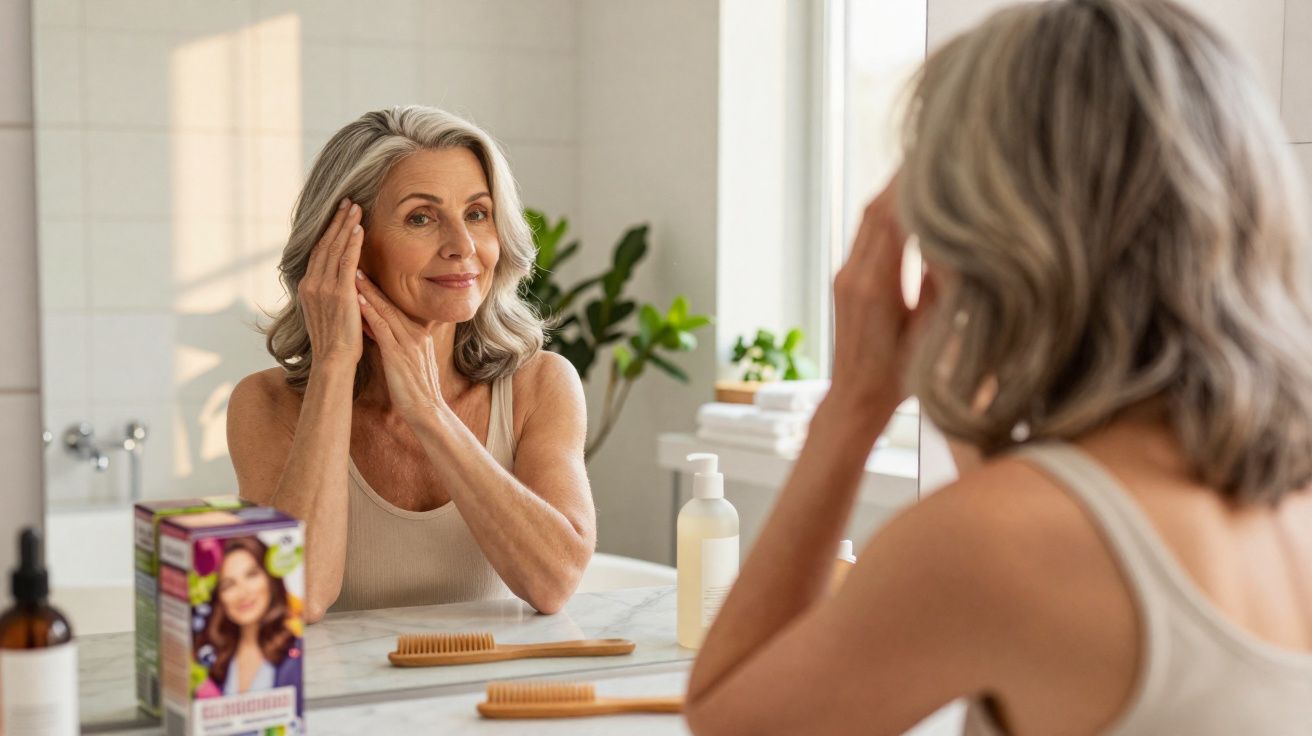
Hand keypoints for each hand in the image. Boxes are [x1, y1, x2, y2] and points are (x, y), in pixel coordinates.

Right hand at [298, 199, 365, 367]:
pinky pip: (345, 261)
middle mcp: (311, 284)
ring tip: (355, 207)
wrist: (333, 360)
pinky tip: (358, 228)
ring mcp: (323, 288)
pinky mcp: (339, 293)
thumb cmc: (336, 341)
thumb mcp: (327, 313)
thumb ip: (331, 294)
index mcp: (308, 287)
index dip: (328, 232)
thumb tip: (342, 282)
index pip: (318, 252)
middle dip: (336, 221)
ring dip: (345, 225)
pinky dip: (351, 243)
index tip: (337, 215)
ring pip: (334, 248)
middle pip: (324, 244)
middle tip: (347, 201)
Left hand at [355, 273, 445, 420]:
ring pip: (386, 311)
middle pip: (391, 304)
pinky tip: (357, 301)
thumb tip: (375, 330)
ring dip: (368, 292)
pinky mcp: (400, 354)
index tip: (363, 276)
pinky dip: (370, 313)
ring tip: (353, 274)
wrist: (428, 411)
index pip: (396, 308)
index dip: (379, 291)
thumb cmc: (415, 391)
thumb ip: (392, 343)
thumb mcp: (406, 362)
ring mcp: (410, 343)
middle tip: (356, 265)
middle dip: (372, 284)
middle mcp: (416, 334)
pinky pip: (383, 328)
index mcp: (419, 335)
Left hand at [829, 175, 936, 413]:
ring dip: (894, 192)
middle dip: (904, 178)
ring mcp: (845, 277)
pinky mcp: (846, 281)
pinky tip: (908, 203)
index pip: (893, 221)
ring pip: (868, 221)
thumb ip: (940, 291)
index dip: (914, 188)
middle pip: (876, 211)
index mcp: (874, 288)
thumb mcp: (930, 336)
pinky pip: (866, 237)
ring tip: (923, 164)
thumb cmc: (897, 380)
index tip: (939, 159)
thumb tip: (955, 246)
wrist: (855, 401)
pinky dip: (887, 214)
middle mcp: (853, 276)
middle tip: (934, 147)